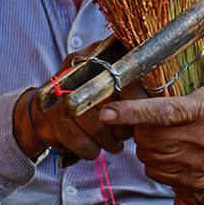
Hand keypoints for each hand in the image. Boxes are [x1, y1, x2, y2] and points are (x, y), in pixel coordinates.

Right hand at [13, 42, 133, 161]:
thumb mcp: (105, 77)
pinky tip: (95, 147)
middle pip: (113, 101)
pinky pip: (83, 142)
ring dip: (108, 140)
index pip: (125, 74)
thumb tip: (160, 97)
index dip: (137, 98)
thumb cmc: (85, 97)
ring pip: (98, 125)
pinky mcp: (53, 120)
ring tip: (113, 142)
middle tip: (127, 132)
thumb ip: (130, 78)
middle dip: (124, 124)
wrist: (43, 113)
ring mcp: (62, 94)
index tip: (142, 113)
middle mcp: (77, 69)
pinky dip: (92, 150)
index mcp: (96, 54)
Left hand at [99, 21, 203, 192]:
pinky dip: (153, 161)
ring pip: (148, 156)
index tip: (108, 111)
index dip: (132, 112)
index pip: (163, 113)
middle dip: (137, 125)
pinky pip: (156, 173)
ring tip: (157, 129)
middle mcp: (199, 140)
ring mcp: (195, 164)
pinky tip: (166, 148)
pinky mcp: (192, 181)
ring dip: (144, 143)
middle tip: (143, 114)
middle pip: (148, 136)